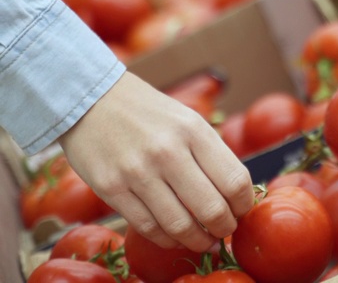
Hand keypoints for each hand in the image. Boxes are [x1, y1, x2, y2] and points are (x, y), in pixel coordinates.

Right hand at [58, 71, 253, 251]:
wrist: (92, 98)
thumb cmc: (150, 114)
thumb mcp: (189, 121)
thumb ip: (212, 156)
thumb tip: (238, 197)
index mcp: (194, 131)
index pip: (235, 181)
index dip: (244, 205)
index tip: (241, 211)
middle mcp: (168, 151)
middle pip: (212, 209)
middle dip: (225, 228)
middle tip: (225, 231)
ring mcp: (137, 171)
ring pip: (180, 225)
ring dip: (198, 240)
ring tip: (204, 240)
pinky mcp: (111, 188)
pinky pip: (148, 227)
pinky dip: (167, 239)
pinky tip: (175, 236)